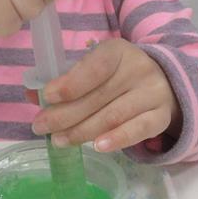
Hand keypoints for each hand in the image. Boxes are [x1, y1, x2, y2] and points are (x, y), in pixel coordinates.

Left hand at [31, 38, 181, 151]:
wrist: (164, 83)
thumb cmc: (117, 75)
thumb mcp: (94, 68)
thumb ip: (66, 80)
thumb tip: (33, 95)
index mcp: (118, 51)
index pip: (95, 67)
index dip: (70, 84)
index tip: (47, 97)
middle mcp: (138, 69)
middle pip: (98, 96)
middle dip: (65, 114)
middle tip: (41, 126)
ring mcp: (153, 93)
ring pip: (113, 116)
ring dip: (82, 131)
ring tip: (58, 140)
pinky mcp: (161, 116)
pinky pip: (138, 130)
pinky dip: (117, 140)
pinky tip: (96, 147)